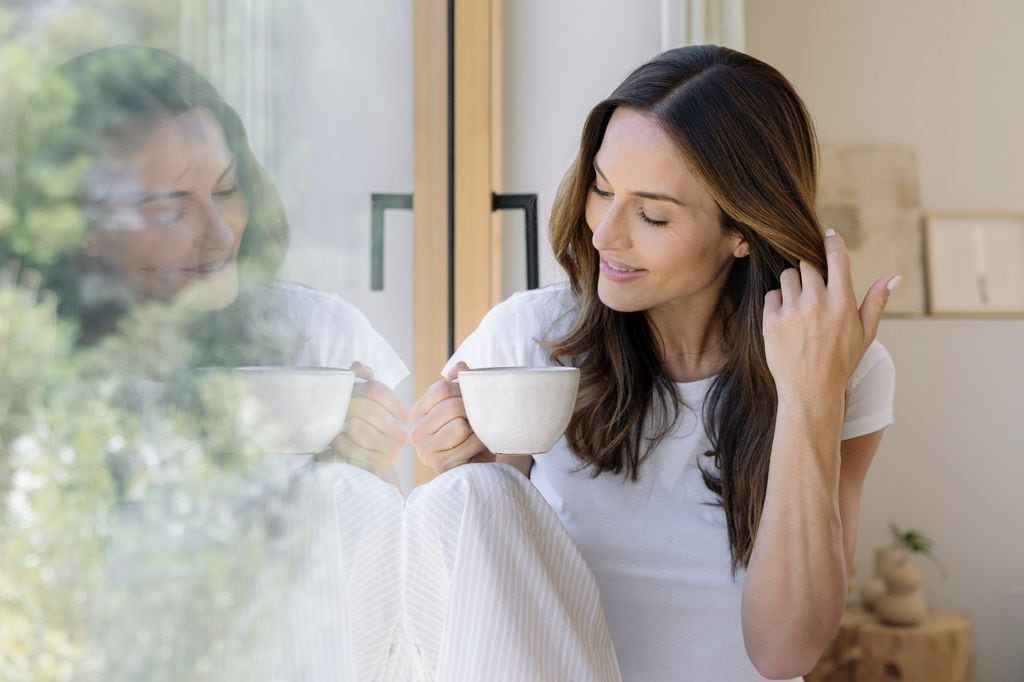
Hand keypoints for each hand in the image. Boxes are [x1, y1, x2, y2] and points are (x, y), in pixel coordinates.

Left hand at [319, 362, 409, 475]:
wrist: (367, 475)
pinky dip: (335, 444)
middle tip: (331, 411)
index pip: (376, 389)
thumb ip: (364, 385)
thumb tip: (358, 366)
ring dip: (338, 428)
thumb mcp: (366, 409)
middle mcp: (400, 433)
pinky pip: (347, 446)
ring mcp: (390, 452)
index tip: (344, 393)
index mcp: (400, 416)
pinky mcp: (375, 466)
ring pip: (354, 427)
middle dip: (343, 407)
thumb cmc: (364, 437)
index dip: (355, 387)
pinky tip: (333, 445)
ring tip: (334, 431)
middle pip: (363, 406)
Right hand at [409, 361, 493, 473]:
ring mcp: (424, 449)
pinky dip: (478, 443)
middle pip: (452, 405)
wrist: (478, 464)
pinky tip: (474, 449)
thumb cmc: (469, 431)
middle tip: (476, 419)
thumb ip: (459, 383)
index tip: (469, 399)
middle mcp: (415, 431)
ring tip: (473, 435)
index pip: (442, 388)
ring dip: (475, 428)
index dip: (463, 390)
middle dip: (472, 410)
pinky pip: (468, 442)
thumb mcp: (463, 403)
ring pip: (460, 424)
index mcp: (418, 412)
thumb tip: (461, 366)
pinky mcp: (439, 464)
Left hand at [762, 229, 900, 405]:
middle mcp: (817, 303)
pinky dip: (777, 302)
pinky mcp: (771, 322)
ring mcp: (792, 311)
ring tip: (800, 306)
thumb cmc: (841, 362)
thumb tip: (894, 276)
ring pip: (787, 276)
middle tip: (812, 288)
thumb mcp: (865, 333)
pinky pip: (772, 295)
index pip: (836, 258)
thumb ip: (876, 301)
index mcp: (843, 302)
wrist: (810, 392)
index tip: (828, 234)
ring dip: (793, 284)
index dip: (832, 242)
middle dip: (809, 271)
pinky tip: (786, 320)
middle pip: (806, 263)